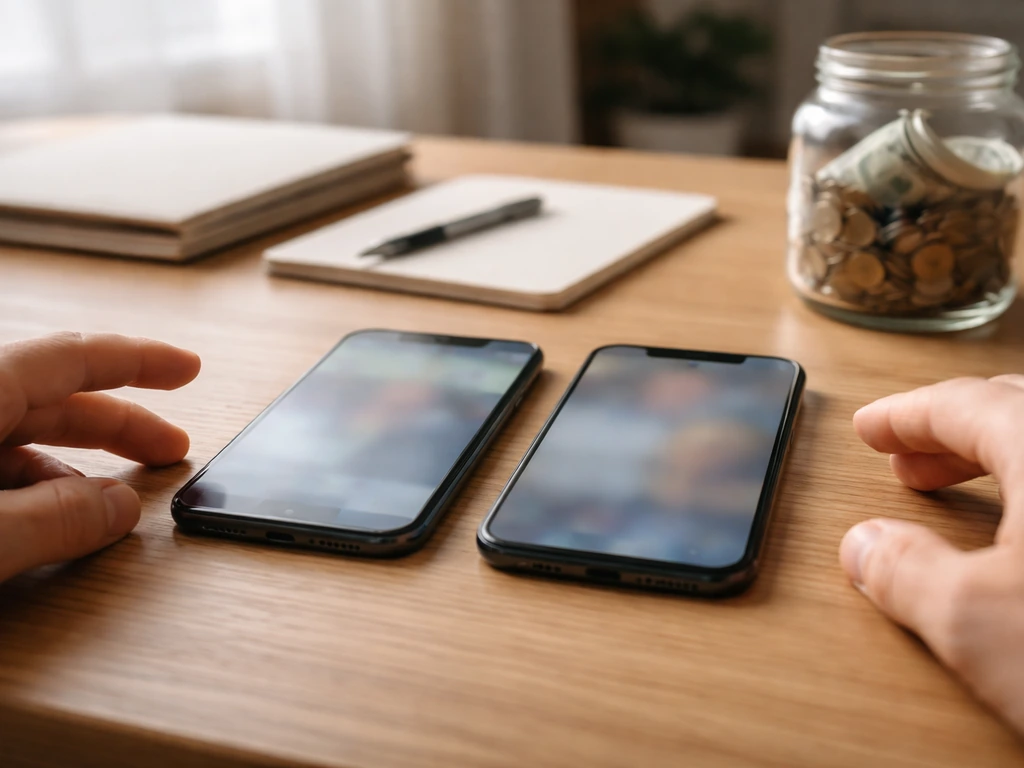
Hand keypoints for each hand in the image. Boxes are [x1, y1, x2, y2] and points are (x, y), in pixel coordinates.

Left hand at [0, 332, 199, 582]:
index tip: (188, 368)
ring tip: (112, 503)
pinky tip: (46, 524)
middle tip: (172, 449)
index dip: (139, 360)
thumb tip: (119, 508)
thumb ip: (53, 520)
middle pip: (52, 399)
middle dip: (120, 424)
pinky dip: (28, 490)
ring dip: (73, 467)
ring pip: (16, 437)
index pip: (72, 357)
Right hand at [841, 376, 1023, 732]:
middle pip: (1018, 413)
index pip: (964, 404)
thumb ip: (904, 572)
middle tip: (907, 464)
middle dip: (951, 437)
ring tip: (962, 501)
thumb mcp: (975, 623)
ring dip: (1001, 467)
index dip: (906, 416)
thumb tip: (865, 547)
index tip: (873, 430)